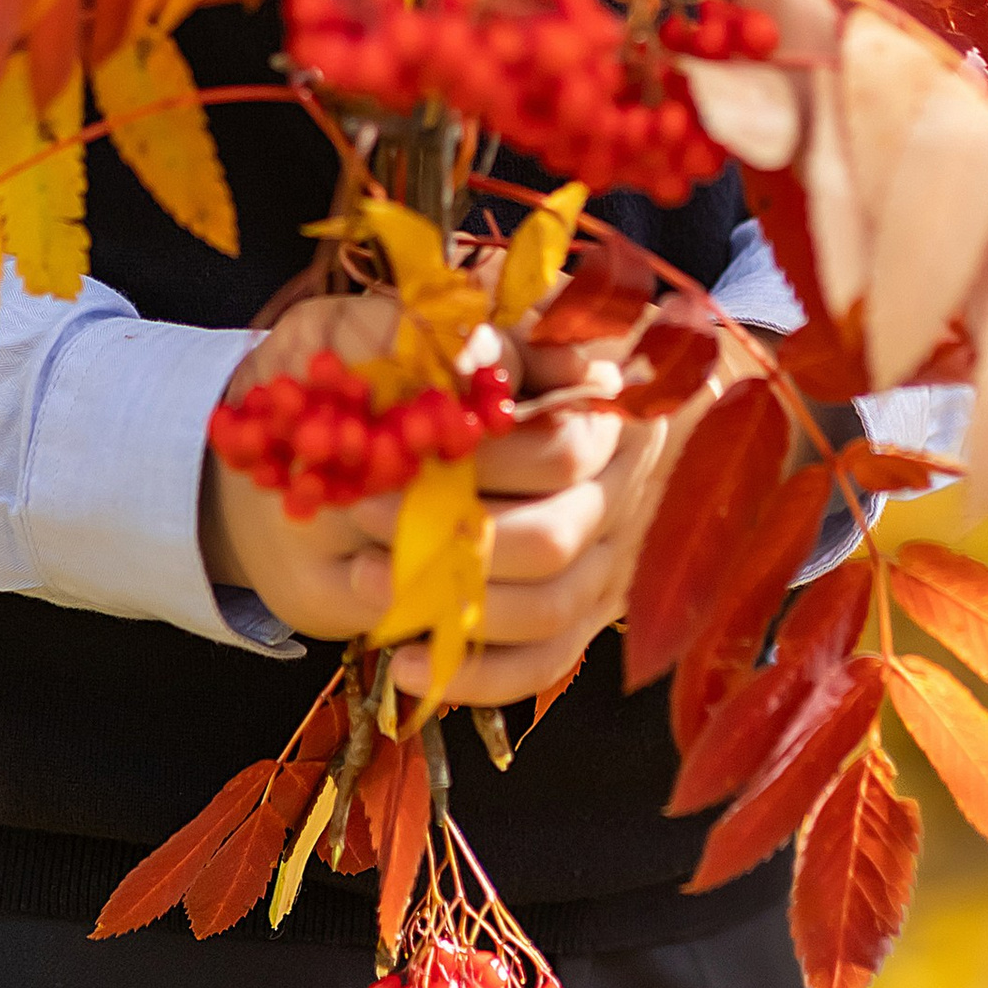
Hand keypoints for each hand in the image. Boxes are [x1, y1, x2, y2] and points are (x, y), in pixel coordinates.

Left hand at [199, 295, 644, 673]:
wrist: (598, 406)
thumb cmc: (540, 349)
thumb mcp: (525, 311)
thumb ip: (502, 319)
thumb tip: (464, 342)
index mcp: (619, 417)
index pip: (560, 450)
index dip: (481, 457)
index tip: (402, 450)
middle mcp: (626, 498)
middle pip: (553, 538)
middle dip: (451, 536)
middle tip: (361, 517)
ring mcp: (613, 566)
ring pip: (549, 610)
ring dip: (454, 607)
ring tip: (369, 586)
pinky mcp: (588, 619)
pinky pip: (542, 664)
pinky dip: (476, 675)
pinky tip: (402, 666)